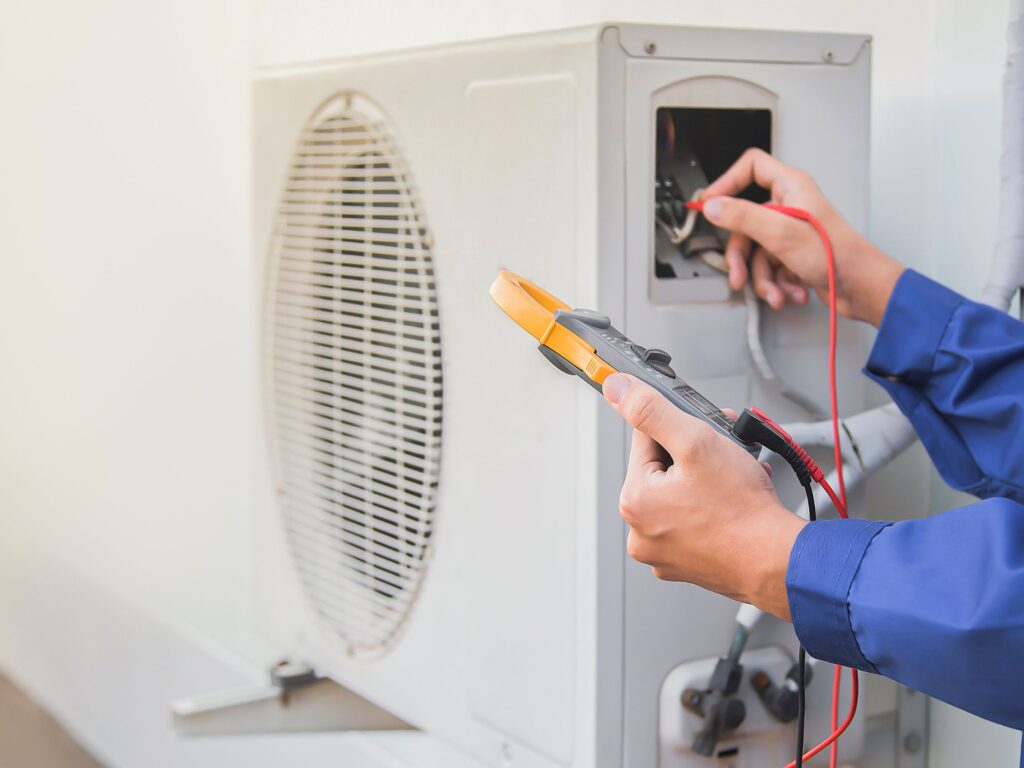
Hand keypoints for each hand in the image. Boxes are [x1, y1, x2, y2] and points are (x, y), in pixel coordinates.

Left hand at [603, 372, 805, 619]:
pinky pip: (695, 522)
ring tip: (737, 476)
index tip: (704, 430)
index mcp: (634, 501)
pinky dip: (714, 507)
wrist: (779, 561)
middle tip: (727, 451)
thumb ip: (652, 410)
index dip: (679, 428)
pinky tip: (736, 500)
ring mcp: (665, 552)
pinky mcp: (689, 564)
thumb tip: (617, 388)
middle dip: (698, 453)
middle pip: (664, 469)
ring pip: (682, 494)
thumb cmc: (742, 510)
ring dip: (709, 477)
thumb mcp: (695, 441)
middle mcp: (641, 532)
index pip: (646, 440)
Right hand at [702, 148, 903, 325]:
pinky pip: (770, 267)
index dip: (727, 182)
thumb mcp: (781, 233)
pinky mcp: (793, 255)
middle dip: (743, 256)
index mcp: (790, 188)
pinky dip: (777, 284)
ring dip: (763, 279)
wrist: (861, 288)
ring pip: (756, 252)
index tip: (709, 204)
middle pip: (745, 223)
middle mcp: (789, 206)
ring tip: (775, 292)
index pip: (751, 167)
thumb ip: (742, 217)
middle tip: (738, 273)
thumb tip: (713, 206)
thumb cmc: (837, 256)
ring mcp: (791, 232)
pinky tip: (790, 292)